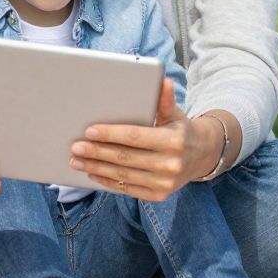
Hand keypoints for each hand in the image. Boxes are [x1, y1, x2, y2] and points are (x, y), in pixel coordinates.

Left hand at [70, 85, 211, 201]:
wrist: (202, 156)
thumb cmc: (180, 130)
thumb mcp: (175, 114)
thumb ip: (165, 100)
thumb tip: (162, 81)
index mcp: (174, 141)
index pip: (135, 137)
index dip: (111, 134)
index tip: (89, 131)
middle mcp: (170, 165)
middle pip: (125, 158)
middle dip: (97, 152)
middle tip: (76, 147)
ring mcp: (164, 183)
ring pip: (123, 175)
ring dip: (97, 168)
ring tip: (77, 161)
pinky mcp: (158, 196)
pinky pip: (128, 189)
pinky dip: (108, 182)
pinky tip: (93, 173)